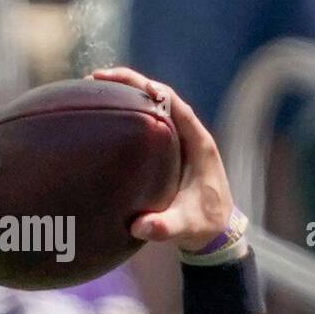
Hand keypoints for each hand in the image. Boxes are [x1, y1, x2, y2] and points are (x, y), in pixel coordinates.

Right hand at [90, 67, 233, 250]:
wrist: (219, 233)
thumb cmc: (205, 225)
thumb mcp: (186, 227)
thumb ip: (165, 227)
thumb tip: (139, 226)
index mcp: (199, 144)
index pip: (174, 103)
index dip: (148, 87)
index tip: (117, 82)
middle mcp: (191, 136)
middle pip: (161, 97)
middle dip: (130, 84)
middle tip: (95, 79)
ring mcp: (183, 142)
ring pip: (156, 107)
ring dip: (130, 95)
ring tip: (96, 91)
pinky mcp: (174, 151)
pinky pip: (152, 123)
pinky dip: (132, 114)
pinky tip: (109, 115)